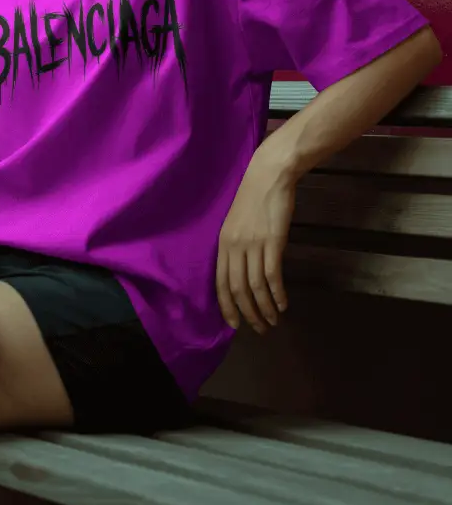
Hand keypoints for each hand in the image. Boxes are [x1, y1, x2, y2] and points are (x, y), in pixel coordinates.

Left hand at [216, 156, 296, 333]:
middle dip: (248, 313)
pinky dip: (277, 294)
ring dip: (265, 308)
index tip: (234, 324)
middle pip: (237, 289)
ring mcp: (253, 244)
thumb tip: (241, 273)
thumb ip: (236, 247)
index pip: (220, 282)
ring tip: (273, 321)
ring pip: (255, 287)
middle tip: (259, 328)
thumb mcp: (236, 224)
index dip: (227, 306)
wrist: (269, 176)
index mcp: (223, 243)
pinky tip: (283, 304)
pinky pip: (272, 275)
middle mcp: (235, 246)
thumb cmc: (254, 198)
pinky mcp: (272, 242)